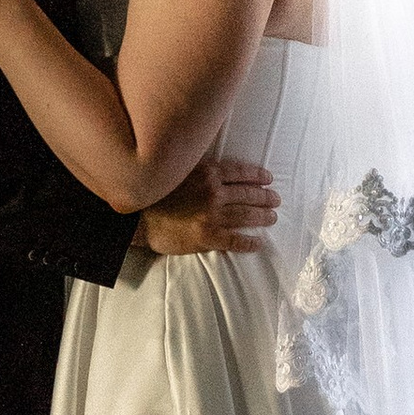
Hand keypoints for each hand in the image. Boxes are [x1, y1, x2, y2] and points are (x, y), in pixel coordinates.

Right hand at [139, 151, 279, 257]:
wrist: (137, 218)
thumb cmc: (156, 194)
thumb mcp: (179, 171)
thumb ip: (200, 171)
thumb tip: (219, 171)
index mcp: (207, 173)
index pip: (241, 172)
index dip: (258, 176)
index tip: (268, 179)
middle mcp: (214, 192)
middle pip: (248, 194)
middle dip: (265, 197)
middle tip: (276, 199)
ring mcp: (212, 214)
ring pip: (246, 215)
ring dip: (263, 217)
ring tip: (272, 218)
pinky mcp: (207, 236)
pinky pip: (235, 240)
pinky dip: (248, 242)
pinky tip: (258, 243)